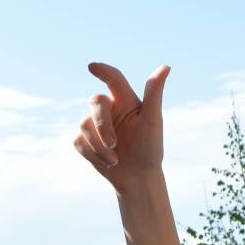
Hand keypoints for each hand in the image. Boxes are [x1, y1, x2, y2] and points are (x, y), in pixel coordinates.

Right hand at [74, 61, 170, 189]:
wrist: (138, 178)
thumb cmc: (149, 149)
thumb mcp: (153, 121)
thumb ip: (154, 94)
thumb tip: (166, 66)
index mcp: (126, 100)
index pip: (113, 79)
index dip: (103, 70)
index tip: (92, 67)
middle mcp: (109, 109)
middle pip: (95, 102)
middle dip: (102, 124)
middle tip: (114, 144)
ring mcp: (94, 125)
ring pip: (84, 124)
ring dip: (99, 146)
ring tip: (115, 160)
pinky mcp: (85, 140)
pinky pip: (78, 140)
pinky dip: (92, 154)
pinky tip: (107, 163)